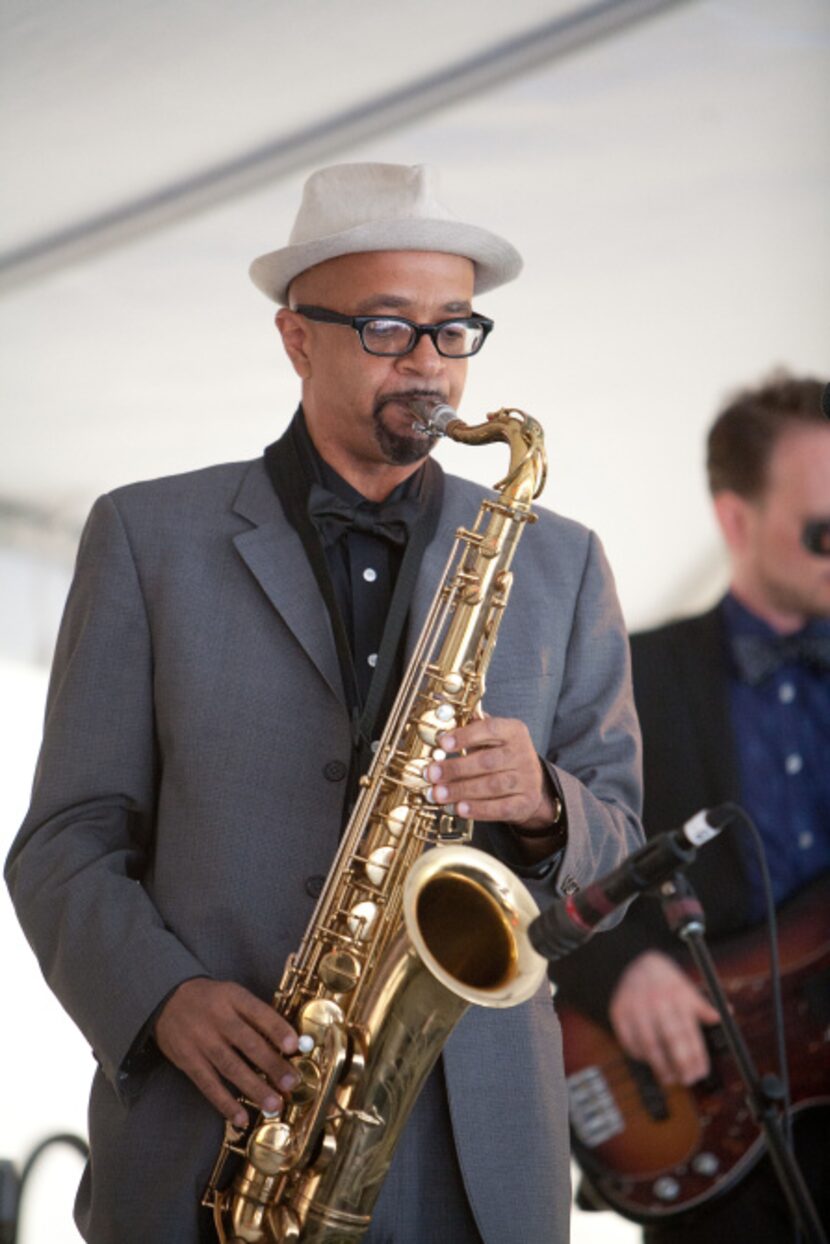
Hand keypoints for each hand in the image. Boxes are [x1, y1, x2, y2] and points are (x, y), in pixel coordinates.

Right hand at [154, 978, 299, 1125]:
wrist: (167, 999)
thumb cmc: (211, 1000)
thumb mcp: (233, 994)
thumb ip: (257, 1015)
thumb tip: (289, 1043)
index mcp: (233, 997)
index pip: (259, 1013)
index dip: (277, 1029)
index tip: (295, 1046)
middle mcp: (218, 1018)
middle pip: (248, 1043)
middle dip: (272, 1065)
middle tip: (291, 1083)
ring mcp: (202, 1041)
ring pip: (231, 1067)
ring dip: (254, 1088)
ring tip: (274, 1105)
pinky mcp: (188, 1061)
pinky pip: (208, 1085)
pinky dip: (225, 1103)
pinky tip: (241, 1118)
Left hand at [428, 715, 557, 831]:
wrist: (533, 786)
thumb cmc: (502, 758)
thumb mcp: (492, 739)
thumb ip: (471, 732)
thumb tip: (441, 734)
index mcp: (513, 731)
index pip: (490, 729)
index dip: (465, 736)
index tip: (442, 743)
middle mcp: (523, 754)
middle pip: (487, 761)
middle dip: (456, 768)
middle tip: (432, 774)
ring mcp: (527, 780)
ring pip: (492, 786)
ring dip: (462, 790)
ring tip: (439, 794)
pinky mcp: (526, 803)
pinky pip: (501, 808)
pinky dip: (479, 809)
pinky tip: (460, 808)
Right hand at [609, 952, 720, 1084]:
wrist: (639, 963)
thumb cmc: (668, 983)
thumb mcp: (688, 989)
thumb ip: (704, 1006)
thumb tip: (725, 1014)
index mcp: (677, 997)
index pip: (689, 1032)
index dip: (696, 1056)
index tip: (701, 1072)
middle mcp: (656, 1002)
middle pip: (670, 1040)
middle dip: (680, 1065)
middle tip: (687, 1080)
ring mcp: (635, 1007)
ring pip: (648, 1044)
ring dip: (659, 1066)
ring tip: (669, 1077)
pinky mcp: (619, 1012)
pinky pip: (628, 1040)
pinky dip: (639, 1055)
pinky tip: (649, 1061)